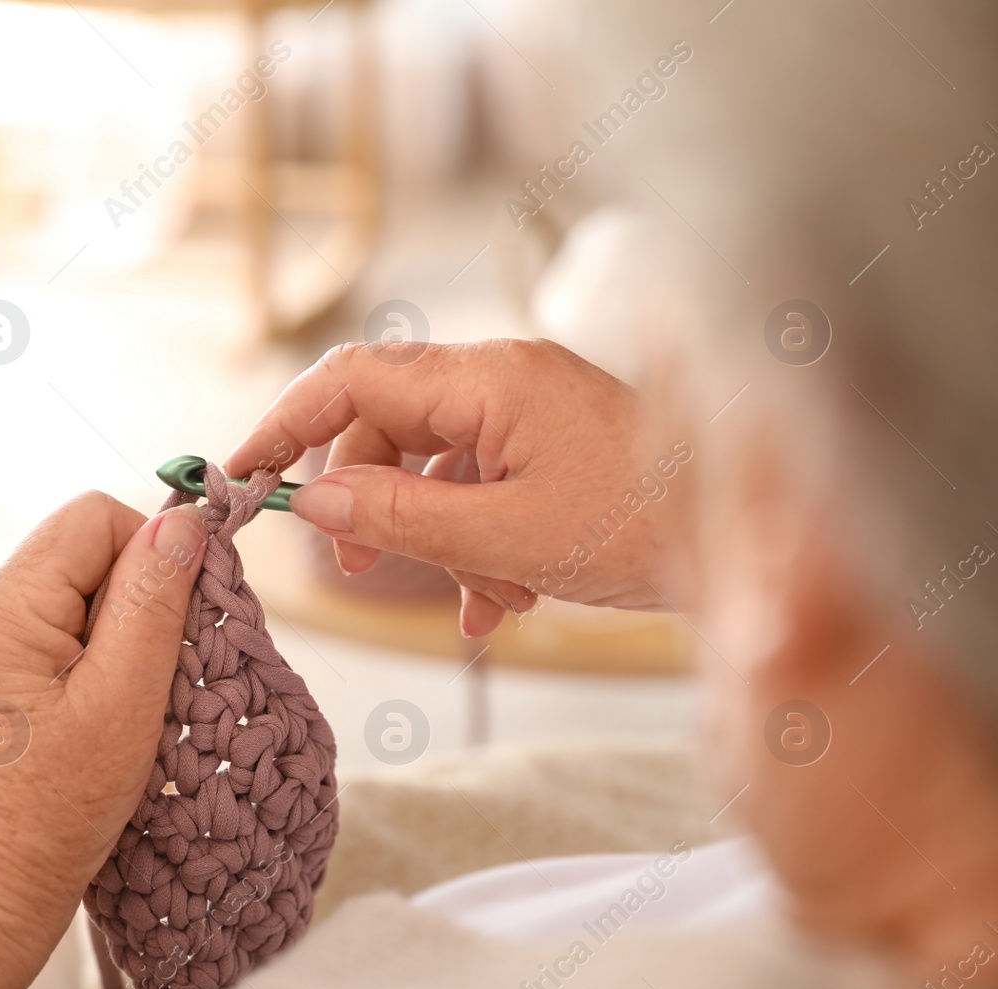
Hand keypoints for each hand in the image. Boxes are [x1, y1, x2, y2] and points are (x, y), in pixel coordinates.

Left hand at [0, 492, 206, 988]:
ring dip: (122, 636)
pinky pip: (58, 636)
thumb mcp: (122, 699)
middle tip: (160, 673)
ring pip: (78, 596)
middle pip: (86, 552)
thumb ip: (153, 602)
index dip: (154, 549)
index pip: (96, 516)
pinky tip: (108, 716)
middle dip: (140, 598)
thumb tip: (183, 523)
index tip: (183, 617)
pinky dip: (97, 663)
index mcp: (5, 604)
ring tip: (133, 703)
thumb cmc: (50, 810)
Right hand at [225, 339, 691, 634]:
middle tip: (352, 562)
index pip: (353, 377)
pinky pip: (480, 478)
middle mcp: (505, 377)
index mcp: (490, 379)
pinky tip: (500, 601)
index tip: (244, 472)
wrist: (754, 541)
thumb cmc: (646, 528)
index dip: (287, 422)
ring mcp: (531, 406)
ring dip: (431, 532)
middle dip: (365, 495)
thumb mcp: (504, 537)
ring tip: (466, 598)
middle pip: (388, 420)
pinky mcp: (552, 440)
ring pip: (434, 459)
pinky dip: (474, 538)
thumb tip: (314, 501)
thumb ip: (398, 516)